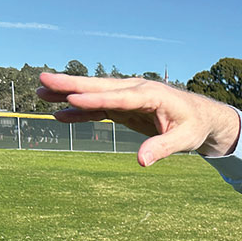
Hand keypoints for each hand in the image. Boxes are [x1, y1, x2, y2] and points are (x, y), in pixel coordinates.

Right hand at [37, 73, 240, 165]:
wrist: (201, 118)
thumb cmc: (195, 127)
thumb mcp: (184, 140)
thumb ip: (163, 148)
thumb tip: (142, 161)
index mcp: (152, 95)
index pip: (119, 97)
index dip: (95, 98)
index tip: (71, 97)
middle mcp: (136, 91)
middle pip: (100, 87)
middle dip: (71, 84)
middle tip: (43, 79)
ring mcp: (128, 98)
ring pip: (94, 94)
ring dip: (68, 94)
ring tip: (40, 92)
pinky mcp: (124, 107)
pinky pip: (98, 109)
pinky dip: (79, 111)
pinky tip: (59, 114)